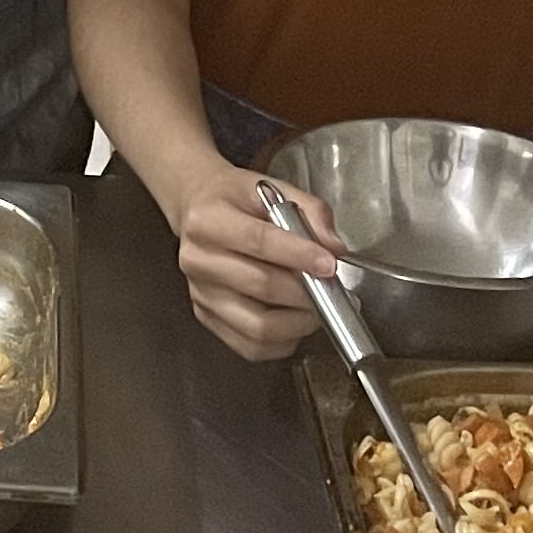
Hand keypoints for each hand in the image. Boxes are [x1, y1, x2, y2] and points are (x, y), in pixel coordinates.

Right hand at [172, 166, 346, 360]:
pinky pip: (251, 346)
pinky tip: (295, 320)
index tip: (329, 264)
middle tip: (334, 288)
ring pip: (257, 325)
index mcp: (208, 220)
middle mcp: (197, 259)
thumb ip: (309, 211)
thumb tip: (334, 248)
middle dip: (307, 292)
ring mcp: (200, 293)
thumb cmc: (235, 198)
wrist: (197, 208)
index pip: (259, 241)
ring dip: (298, 322)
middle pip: (261, 286)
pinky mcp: (206, 317)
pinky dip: (283, 341)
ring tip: (319, 307)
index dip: (299, 255)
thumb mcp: (273, 186)